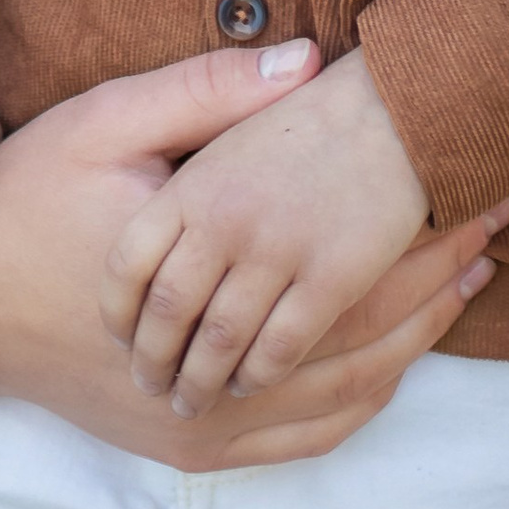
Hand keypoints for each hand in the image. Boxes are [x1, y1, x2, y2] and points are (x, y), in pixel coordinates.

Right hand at [0, 44, 508, 471]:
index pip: (343, 270)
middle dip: (437, 280)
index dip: (417, 230)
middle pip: (361, 337)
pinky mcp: (188, 446)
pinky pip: (302, 438)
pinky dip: (360, 402)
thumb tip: (307, 62)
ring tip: (468, 281)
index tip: (473, 183)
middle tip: (495, 226)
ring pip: (342, 397)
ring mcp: (200, 424)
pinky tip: (399, 359)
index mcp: (200, 289)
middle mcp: (210, 376)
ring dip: (415, 342)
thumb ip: (205, 94)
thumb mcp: (103, 124)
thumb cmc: (24, 200)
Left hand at [98, 46, 435, 416]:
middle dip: (154, 360)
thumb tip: (133, 211)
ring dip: (203, 381)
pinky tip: (252, 382)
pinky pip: (280, 347)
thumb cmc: (304, 119)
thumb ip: (179, 180)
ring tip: (193, 401)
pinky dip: (258, 375)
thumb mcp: (223, 123)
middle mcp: (225, 221)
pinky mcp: (331, 277)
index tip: (117, 337)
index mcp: (191, 185)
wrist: (390, 107)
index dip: (117, 310)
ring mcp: (278, 251)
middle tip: (149, 386)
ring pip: (221, 341)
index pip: (128, 264)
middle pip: (169, 313)